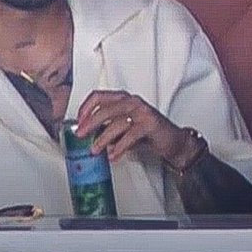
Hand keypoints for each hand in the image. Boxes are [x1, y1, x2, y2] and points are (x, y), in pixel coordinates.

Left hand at [75, 91, 200, 168]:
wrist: (174, 141)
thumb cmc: (149, 134)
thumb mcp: (124, 128)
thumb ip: (108, 127)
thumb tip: (89, 134)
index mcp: (124, 98)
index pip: (99, 96)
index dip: (85, 108)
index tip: (78, 121)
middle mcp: (132, 101)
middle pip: (105, 109)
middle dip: (90, 124)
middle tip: (81, 135)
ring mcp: (142, 112)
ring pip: (116, 123)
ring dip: (103, 139)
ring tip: (96, 150)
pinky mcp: (150, 124)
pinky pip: (129, 136)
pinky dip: (119, 147)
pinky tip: (113, 155)